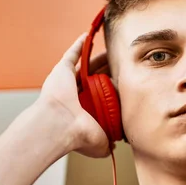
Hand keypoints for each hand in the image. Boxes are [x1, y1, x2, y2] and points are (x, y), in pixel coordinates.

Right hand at [37, 34, 110, 157]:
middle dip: (108, 71)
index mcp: (84, 110)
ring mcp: (67, 82)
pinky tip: (87, 36)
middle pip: (95, 78)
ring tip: (113, 51)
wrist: (61, 126)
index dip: (112, 90)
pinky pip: (71, 54)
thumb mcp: (100, 144)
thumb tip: (114, 147)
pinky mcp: (61, 70)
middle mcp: (75, 96)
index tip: (125, 85)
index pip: (101, 96)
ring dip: (98, 58)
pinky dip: (78, 45)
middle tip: (121, 64)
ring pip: (86, 66)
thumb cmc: (78, 136)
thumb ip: (107, 145)